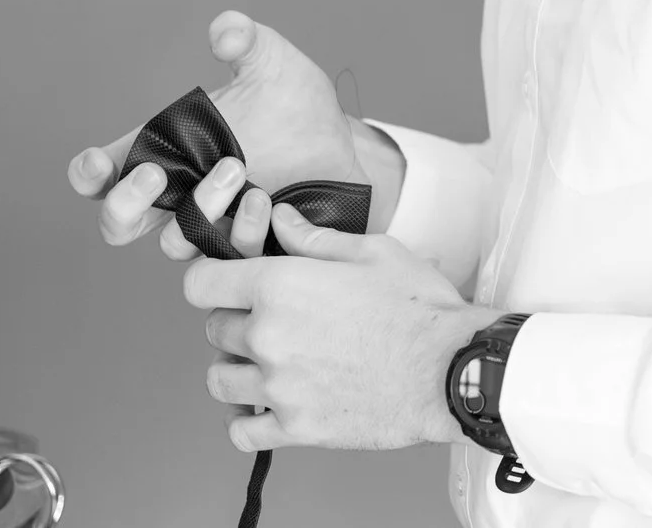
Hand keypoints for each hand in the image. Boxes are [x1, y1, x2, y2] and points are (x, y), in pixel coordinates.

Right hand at [66, 11, 367, 252]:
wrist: (344, 142)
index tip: (95, 163)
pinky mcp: (249, 245)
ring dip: (198, 210)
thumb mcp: (272, 64)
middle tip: (154, 174)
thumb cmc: (295, 104)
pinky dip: (242, 230)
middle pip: (118, 224)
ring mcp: (212, 224)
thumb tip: (226, 29)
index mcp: (168, 151)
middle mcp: (180, 194)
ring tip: (238, 168)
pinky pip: (230, 256)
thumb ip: (247, 40)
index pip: (104, 173)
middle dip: (123, 205)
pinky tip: (269, 201)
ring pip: (174, 243)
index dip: (88, 174)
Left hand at [188, 201, 492, 451]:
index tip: (225, 283)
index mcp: (281, 286)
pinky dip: (248, 420)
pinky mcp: (295, 428)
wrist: (451, 367)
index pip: (200, 283)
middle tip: (274, 320)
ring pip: (220, 380)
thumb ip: (316, 238)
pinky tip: (270, 405)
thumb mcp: (374, 253)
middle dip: (236, 321)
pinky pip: (241, 432)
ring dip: (239, 369)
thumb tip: (279, 219)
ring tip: (271, 363)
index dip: (211, 278)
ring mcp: (278, 387)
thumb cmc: (419, 307)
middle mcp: (268, 337)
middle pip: (213, 330)